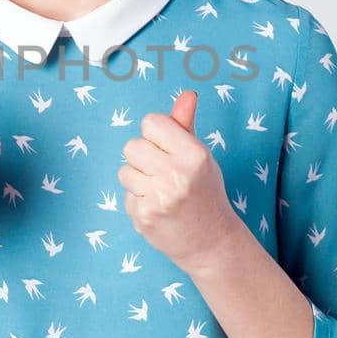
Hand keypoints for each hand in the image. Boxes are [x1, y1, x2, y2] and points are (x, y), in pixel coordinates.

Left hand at [117, 89, 240, 273]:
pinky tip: (157, 207)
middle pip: (132, 146)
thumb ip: (186, 125)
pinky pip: (125, 194)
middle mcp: (176, 175)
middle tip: (163, 172)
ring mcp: (158, 198)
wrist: (212, 243)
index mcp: (194, 154)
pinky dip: (138, 199)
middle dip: (144, 157)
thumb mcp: (201, 157)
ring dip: (138, 179)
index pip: (151, 123)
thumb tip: (187, 94)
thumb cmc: (205, 193)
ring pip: (124, 170)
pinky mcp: (143, 217)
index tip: (168, 149)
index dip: (156, 135)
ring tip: (160, 191)